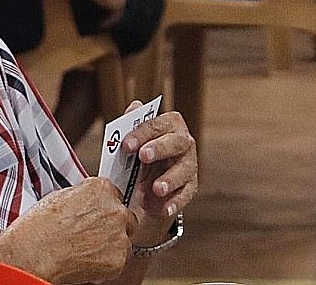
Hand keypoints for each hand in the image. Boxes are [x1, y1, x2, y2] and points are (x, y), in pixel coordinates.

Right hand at [0, 177, 134, 283]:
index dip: (104, 208)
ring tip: (86, 250)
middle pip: (125, 217)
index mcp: (102, 189)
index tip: (98, 216)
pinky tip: (86, 262)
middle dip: (113, 226)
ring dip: (111, 245)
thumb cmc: (40, 227)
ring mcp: (119, 235)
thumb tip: (86, 203)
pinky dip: (106, 264)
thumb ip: (83, 197)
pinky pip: (119, 261)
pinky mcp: (118, 259)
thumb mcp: (60, 197)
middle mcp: (115, 209)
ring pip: (124, 241)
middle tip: (93, 235)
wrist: (34, 253)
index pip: (115, 195)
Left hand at [117, 103, 197, 248]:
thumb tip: (134, 107)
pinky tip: (163, 209)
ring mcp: (189, 165)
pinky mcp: (190, 187)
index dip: (142, 133)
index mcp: (168, 126)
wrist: (140, 191)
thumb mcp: (130, 144)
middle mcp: (183, 142)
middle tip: (143, 156)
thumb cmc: (136, 159)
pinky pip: (185, 194)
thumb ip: (130, 126)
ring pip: (185, 169)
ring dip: (171, 178)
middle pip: (177, 142)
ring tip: (156, 189)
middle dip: (160, 148)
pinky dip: (175, 202)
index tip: (126, 145)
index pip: (159, 124)